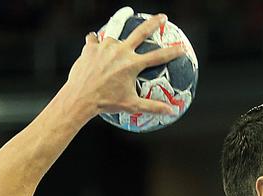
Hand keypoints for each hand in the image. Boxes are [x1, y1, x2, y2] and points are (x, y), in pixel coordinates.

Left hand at [62, 11, 185, 119]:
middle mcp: (121, 51)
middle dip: (154, 23)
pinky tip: (95, 42)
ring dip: (120, 26)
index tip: (182, 48)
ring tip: (125, 17)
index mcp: (132, 64)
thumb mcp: (131, 106)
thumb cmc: (106, 103)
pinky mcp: (90, 47)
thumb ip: (152, 107)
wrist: (80, 98)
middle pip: (141, 32)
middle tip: (162, 17)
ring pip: (115, 32)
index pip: (158, 56)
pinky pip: (94, 40)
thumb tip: (171, 111)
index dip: (172, 52)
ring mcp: (105, 46)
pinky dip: (95, 42)